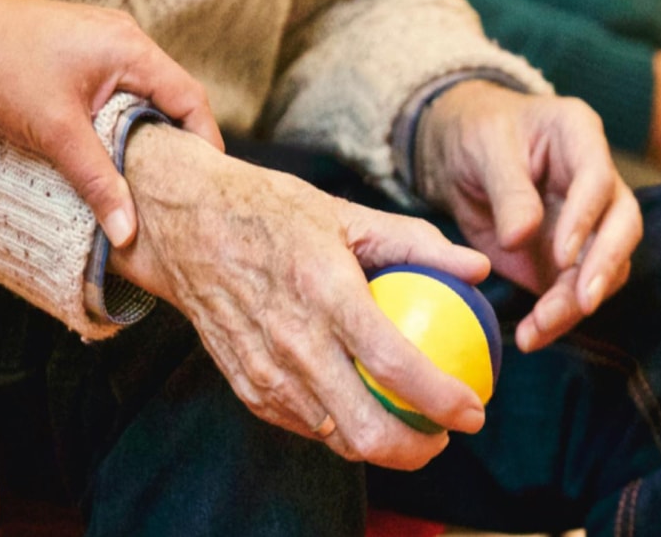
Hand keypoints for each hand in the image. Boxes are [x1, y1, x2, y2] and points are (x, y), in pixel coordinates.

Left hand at [0, 0, 222, 246]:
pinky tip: (107, 153)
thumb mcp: (55, 131)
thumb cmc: (3, 63)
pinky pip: (117, 92)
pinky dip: (120, 122)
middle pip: (171, 99)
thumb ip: (96, 180)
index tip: (207, 185)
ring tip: (145, 180)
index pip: (191, 99)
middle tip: (178, 192)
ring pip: (142, 97)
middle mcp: (126, 42)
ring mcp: (104, 44)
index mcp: (132, 51)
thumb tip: (126, 231)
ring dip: (144, 135)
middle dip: (177, 145)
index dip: (205, 143)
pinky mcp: (82, 53)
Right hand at [109, 125, 491, 469]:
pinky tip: (359, 409)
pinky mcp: (245, 384)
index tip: (474, 409)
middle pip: (364, 429)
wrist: (182, 224)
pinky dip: (338, 426)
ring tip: (408, 426)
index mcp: (325, 292)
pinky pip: (303, 425)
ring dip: (380, 444)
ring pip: (334, 438)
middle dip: (416, 450)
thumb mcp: (345, 213)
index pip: (395, 365)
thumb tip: (477, 269)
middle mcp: (292, 341)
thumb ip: (416, 244)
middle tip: (442, 435)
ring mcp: (264, 370)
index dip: (443, 400)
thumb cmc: (270, 211)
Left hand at [415, 80, 641, 351]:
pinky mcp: (569, 258)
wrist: (459, 153)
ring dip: (576, 303)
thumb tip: (521, 238)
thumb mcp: (484, 147)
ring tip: (539, 329)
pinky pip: (574, 291)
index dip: (585, 219)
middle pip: (623, 227)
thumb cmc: (476, 133)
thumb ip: (508, 190)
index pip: (598, 180)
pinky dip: (557, 317)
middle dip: (603, 268)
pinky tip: (532, 335)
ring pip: (605, 267)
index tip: (562, 255)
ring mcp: (588, 223)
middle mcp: (597, 181)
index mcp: (580, 136)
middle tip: (581, 303)